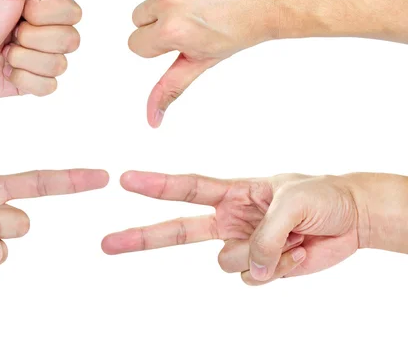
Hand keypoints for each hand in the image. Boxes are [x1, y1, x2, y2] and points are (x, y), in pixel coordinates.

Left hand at [0, 0, 81, 96]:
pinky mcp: (32, 83)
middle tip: (9, 33)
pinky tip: (5, 71)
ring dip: (24, 60)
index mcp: (48, 8)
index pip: (74, 15)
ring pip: (60, 66)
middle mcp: (49, 32)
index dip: (45, 17)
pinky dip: (23, 80)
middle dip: (33, 39)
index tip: (19, 11)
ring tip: (4, 52)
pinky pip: (48, 88)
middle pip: (71, 42)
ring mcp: (42, 59)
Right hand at [102, 171, 362, 285]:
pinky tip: (295, 254)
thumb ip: (264, 233)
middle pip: (178, 231)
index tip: (124, 179)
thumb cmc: (321, 196)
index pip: (187, 188)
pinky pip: (253, 280)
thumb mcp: (294, 201)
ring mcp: (243, 244)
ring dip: (258, 256)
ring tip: (288, 239)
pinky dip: (276, 270)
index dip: (154, 185)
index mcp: (234, 192)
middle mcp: (230, 219)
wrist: (353, 219)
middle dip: (141, 236)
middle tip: (107, 243)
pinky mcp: (261, 267)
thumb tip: (249, 266)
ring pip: (226, 263)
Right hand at [130, 0, 282, 126]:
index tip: (182, 38)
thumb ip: (170, 88)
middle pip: (139, 16)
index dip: (158, 44)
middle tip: (193, 19)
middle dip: (160, 19)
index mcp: (171, 31)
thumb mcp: (201, 62)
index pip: (136, 43)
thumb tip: (152, 118)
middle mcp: (170, 0)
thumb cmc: (240, 32)